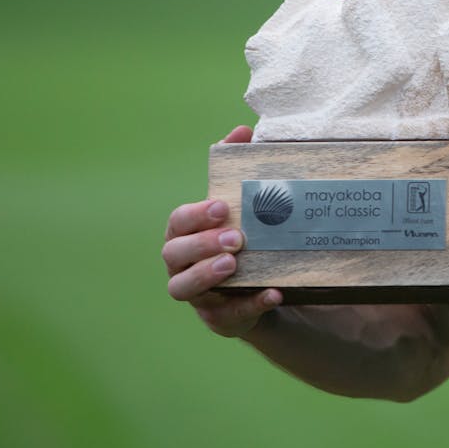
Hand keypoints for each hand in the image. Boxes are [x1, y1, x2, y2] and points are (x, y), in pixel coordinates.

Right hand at [162, 125, 280, 336]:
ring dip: (207, 275)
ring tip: (234, 265)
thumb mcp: (240, 204)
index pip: (177, 222)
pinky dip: (250, 305)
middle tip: (235, 238)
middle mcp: (180, 264)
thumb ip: (236, 165)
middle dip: (201, 245)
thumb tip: (243, 129)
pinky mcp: (218, 318)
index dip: (195, 215)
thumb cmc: (242, 235)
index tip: (221, 206)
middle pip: (174, 255)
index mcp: (184, 233)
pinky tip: (273, 293)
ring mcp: (197, 294)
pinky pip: (228, 315)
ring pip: (183, 288)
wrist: (259, 282)